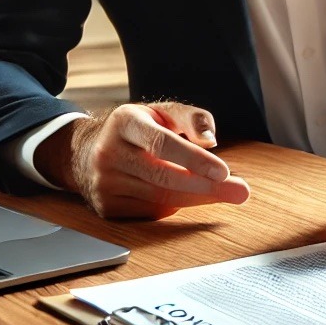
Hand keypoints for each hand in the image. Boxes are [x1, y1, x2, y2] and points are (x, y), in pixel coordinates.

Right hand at [37, 101, 250, 219]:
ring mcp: (104, 182)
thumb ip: (191, 118)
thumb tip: (210, 140)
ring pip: (161, 198)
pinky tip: (187, 196)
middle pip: (164, 177)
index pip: (162, 144)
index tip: (224, 172)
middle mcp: (109, 152)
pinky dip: (175, 207)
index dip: (194, 160)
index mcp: (124, 122)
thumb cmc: (136, 129)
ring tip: (225, 194)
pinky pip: (151, 212)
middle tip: (239, 191)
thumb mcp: (161, 112)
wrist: (86, 151)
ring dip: (198, 199)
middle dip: (207, 187)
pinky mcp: (105, 206)